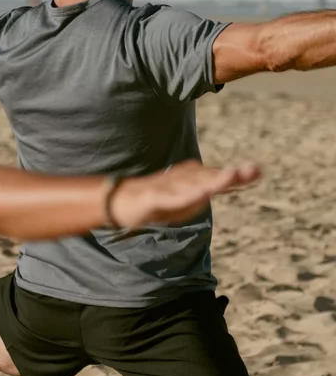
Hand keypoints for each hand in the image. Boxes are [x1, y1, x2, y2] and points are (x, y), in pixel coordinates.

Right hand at [111, 160, 260, 228]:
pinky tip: (201, 193)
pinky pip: (173, 196)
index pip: (215, 179)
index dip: (236, 176)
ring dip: (213, 180)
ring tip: (232, 176)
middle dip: (231, 176)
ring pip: (193, 184)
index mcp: (189, 184)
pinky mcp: (154, 196)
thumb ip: (198, 196)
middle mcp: (180, 182)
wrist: (117, 201)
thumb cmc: (151, 203)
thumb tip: (219, 186)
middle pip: (208, 178)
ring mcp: (168, 188)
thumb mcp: (180, 204)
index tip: (257, 172)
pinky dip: (188, 194)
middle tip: (255, 170)